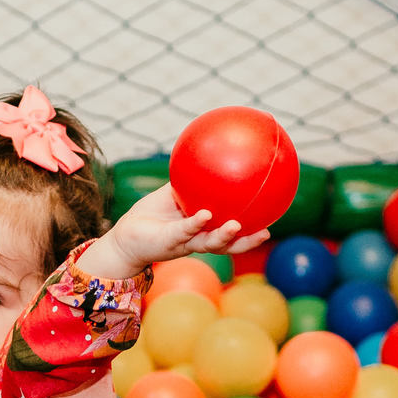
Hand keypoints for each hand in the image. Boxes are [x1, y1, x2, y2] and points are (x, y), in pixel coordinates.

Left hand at [77, 184, 271, 278]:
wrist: (126, 236)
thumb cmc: (151, 214)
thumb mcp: (172, 192)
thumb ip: (190, 179)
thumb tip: (207, 154)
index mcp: (203, 231)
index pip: (232, 232)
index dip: (251, 229)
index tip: (271, 221)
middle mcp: (198, 240)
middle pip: (228, 244)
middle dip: (246, 241)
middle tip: (266, 232)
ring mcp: (184, 242)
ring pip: (209, 243)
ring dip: (225, 236)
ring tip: (237, 226)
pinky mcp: (168, 241)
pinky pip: (184, 231)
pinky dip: (194, 223)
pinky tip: (204, 214)